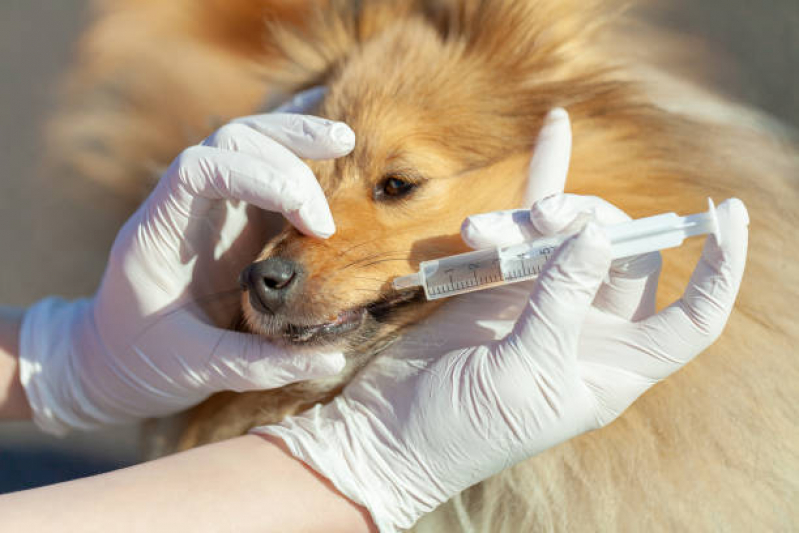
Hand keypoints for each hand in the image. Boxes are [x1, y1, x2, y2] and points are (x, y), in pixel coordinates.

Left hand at [19, 101, 355, 434]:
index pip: (199, 169)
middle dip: (287, 156)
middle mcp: (186, 206)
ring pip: (251, 144)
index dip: (258, 176)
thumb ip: (259, 363)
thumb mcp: (195, 369)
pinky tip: (331, 157)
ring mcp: (214, 208)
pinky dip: (298, 159)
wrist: (116, 358)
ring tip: (344, 141)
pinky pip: (267, 173)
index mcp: (159, 232)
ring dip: (296, 140)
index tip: (309, 227)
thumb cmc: (142, 360)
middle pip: (231, 142)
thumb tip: (331, 363)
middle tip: (330, 217)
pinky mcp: (239, 221)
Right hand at [253, 109, 748, 530]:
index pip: (691, 316)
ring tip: (481, 235)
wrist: (392, 429)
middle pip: (623, 255)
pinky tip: (556, 127)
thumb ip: (562, 303)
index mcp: (613, 365)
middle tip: (545, 220)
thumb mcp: (527, 373)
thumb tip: (598, 235)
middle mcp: (586, 328)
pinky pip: (525, 222)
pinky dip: (541, 179)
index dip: (718, 269)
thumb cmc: (468, 425)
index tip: (725, 214)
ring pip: (565, 236)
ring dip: (530, 221)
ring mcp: (541, 299)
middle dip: (594, 225)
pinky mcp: (497, 280)